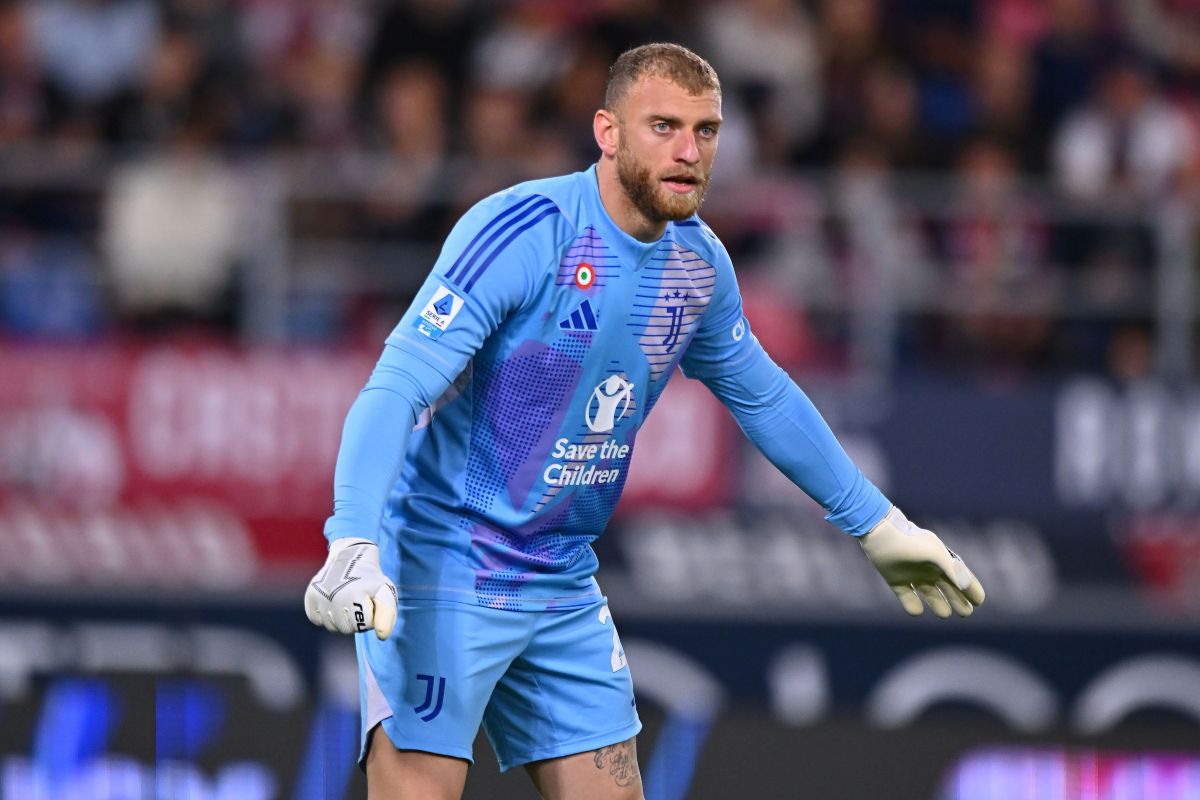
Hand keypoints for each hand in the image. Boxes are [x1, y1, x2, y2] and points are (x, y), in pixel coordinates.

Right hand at [304, 538, 397, 639]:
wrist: (350, 558)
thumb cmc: (369, 580)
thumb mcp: (385, 592)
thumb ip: (387, 615)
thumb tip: (382, 636)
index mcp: (355, 595)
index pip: (365, 625)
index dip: (370, 616)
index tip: (369, 602)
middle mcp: (335, 597)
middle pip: (348, 629)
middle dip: (356, 620)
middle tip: (357, 602)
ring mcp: (320, 597)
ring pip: (332, 627)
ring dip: (341, 619)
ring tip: (346, 601)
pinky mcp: (310, 597)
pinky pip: (318, 621)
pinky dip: (326, 616)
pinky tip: (333, 602)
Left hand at [860, 507, 984, 617]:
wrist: (882, 534)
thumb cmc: (913, 543)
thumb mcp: (936, 555)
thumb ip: (953, 570)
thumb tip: (968, 585)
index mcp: (943, 561)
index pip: (962, 579)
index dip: (972, 589)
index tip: (978, 602)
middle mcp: (930, 569)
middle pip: (950, 590)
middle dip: (959, 602)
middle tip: (965, 613)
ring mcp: (913, 575)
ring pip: (931, 596)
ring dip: (939, 605)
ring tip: (944, 613)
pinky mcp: (896, 581)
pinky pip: (908, 598)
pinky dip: (912, 606)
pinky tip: (917, 609)